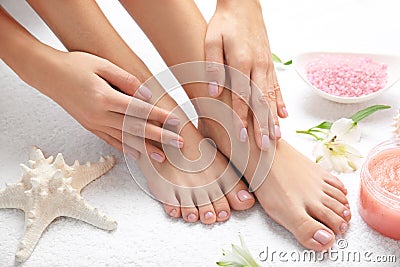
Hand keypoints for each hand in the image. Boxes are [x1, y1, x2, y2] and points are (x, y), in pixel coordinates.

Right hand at [34, 51, 182, 161]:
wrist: (47, 74)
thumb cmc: (75, 65)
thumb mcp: (102, 64)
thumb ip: (126, 79)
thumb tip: (146, 95)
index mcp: (104, 97)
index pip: (138, 110)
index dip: (158, 116)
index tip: (175, 121)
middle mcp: (99, 114)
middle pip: (135, 128)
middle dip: (158, 137)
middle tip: (178, 143)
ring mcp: (94, 123)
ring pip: (124, 138)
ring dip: (144, 148)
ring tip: (162, 158)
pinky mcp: (89, 126)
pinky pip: (110, 140)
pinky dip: (125, 148)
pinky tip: (137, 155)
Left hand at [205, 0, 286, 150]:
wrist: (243, 5)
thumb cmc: (224, 23)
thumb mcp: (212, 41)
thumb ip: (213, 67)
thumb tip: (215, 92)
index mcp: (242, 62)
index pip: (243, 96)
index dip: (242, 118)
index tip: (242, 137)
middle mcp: (258, 66)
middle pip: (261, 101)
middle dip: (263, 125)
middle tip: (265, 147)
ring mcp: (266, 65)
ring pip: (272, 96)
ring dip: (274, 118)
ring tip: (277, 137)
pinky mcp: (269, 63)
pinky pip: (277, 86)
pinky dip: (281, 102)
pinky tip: (284, 115)